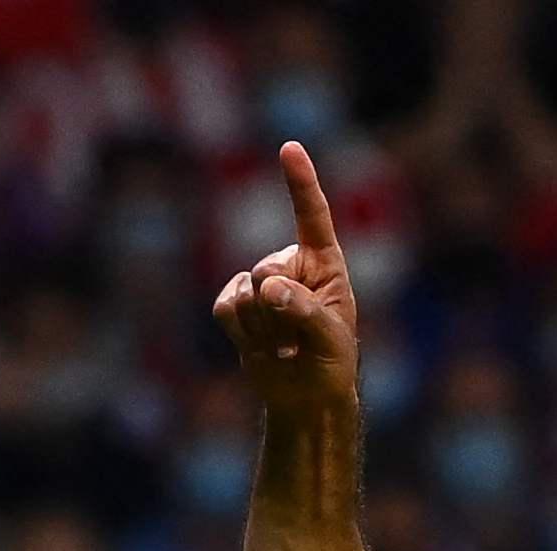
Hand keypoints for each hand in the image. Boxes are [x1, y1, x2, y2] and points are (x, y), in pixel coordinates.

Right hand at [210, 143, 360, 413]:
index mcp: (323, 262)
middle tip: (296, 337)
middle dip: (278, 308)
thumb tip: (265, 288)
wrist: (305, 397)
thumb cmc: (330, 362)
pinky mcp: (236, 304)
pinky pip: (227, 308)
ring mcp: (259, 284)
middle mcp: (290, 265)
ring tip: (283, 345)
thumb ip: (302, 308)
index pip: (311, 215)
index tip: (289, 148)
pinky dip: (242, 333)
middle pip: (267, 269)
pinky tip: (261, 347)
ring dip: (264, 328)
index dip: (300, 181)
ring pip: (246, 292)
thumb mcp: (329, 337)